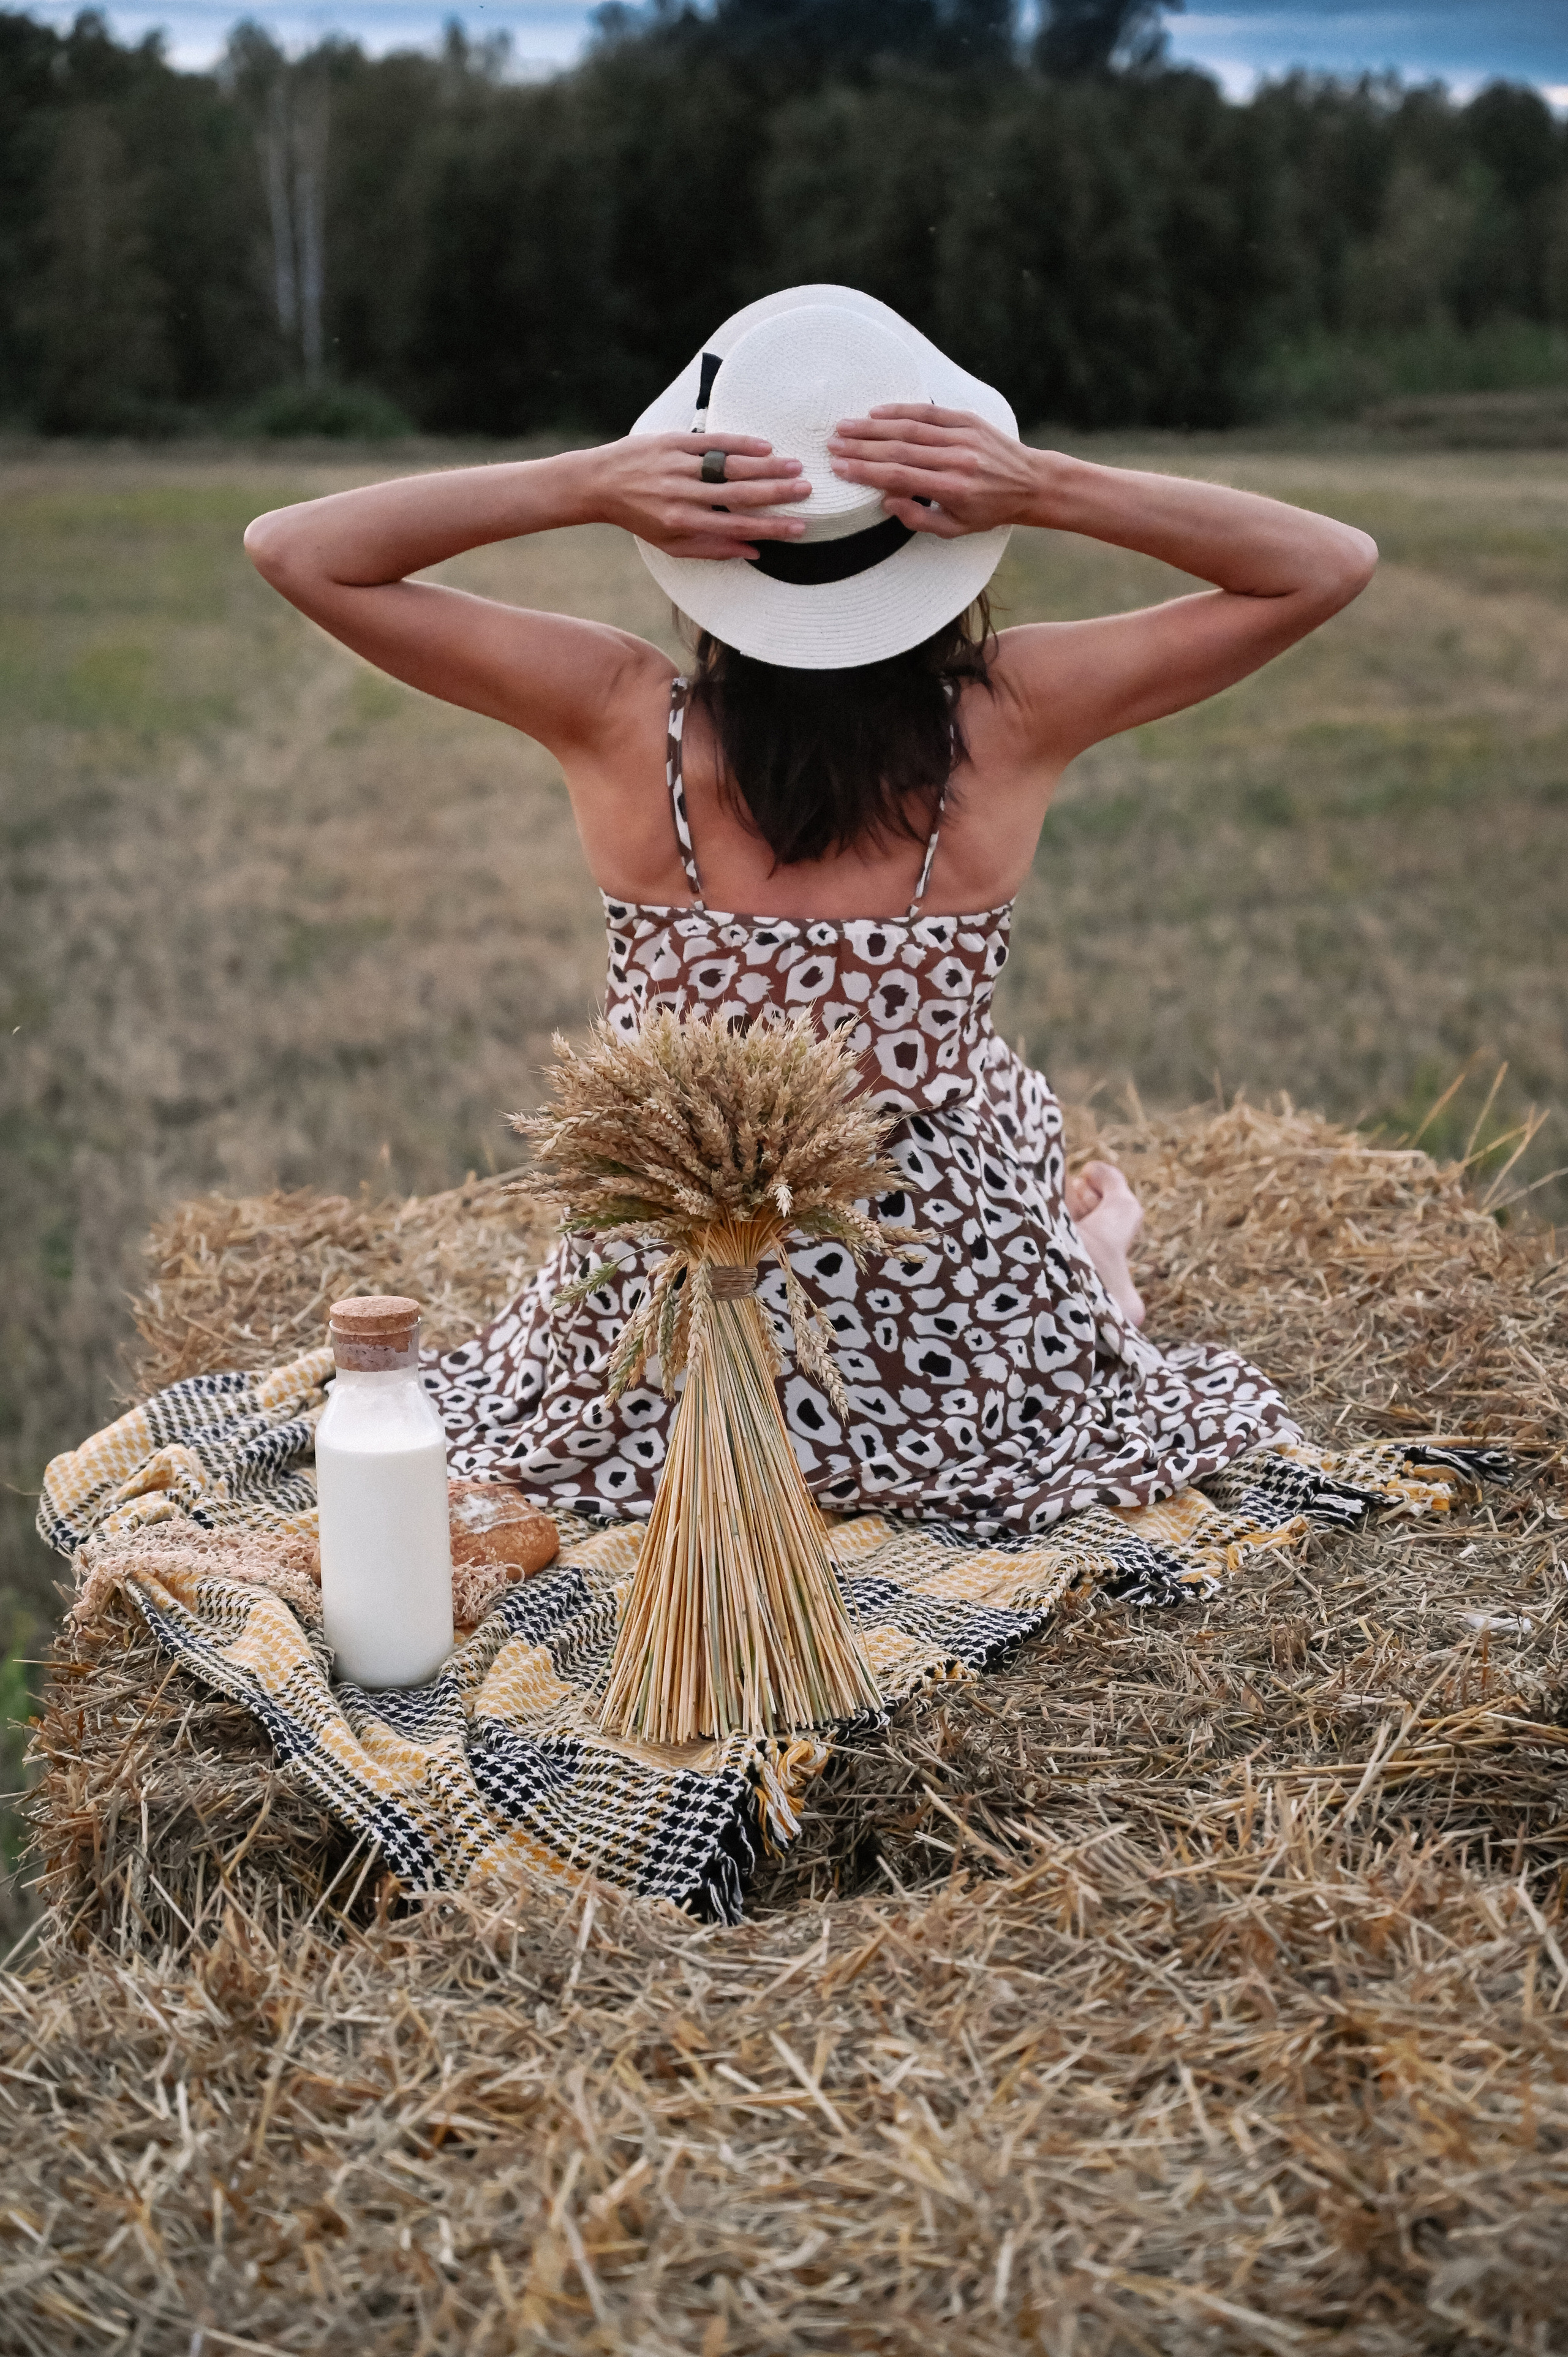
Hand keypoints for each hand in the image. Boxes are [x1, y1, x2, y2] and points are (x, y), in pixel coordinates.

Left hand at [592, 432, 810, 560]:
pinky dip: (740, 443)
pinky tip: (765, 447)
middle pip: (740, 494)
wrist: (600, 482)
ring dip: (766, 466)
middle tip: (806, 491)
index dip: (771, 528)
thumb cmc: (639, 518)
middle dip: (777, 493)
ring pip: (730, 465)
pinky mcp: (673, 440)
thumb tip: (753, 552)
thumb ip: (712, 549)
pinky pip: (713, 441)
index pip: (737, 527)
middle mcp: (682, 493)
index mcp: (683, 522)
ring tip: (795, 466)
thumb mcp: (671, 544)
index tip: (799, 528)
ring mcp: (678, 464)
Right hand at [827, 405, 1038, 538]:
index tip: (839, 468)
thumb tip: (886, 501)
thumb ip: (918, 519)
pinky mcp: (968, 420)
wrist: (1030, 483)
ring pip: (910, 429)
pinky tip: (878, 412)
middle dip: (861, 447)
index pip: (899, 477)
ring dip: (873, 427)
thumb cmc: (989, 510)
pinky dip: (902, 411)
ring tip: (846, 427)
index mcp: (951, 490)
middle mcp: (956, 460)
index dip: (865, 472)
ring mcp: (963, 437)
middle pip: (898, 450)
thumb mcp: (955, 529)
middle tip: (832, 445)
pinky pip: (930, 413)